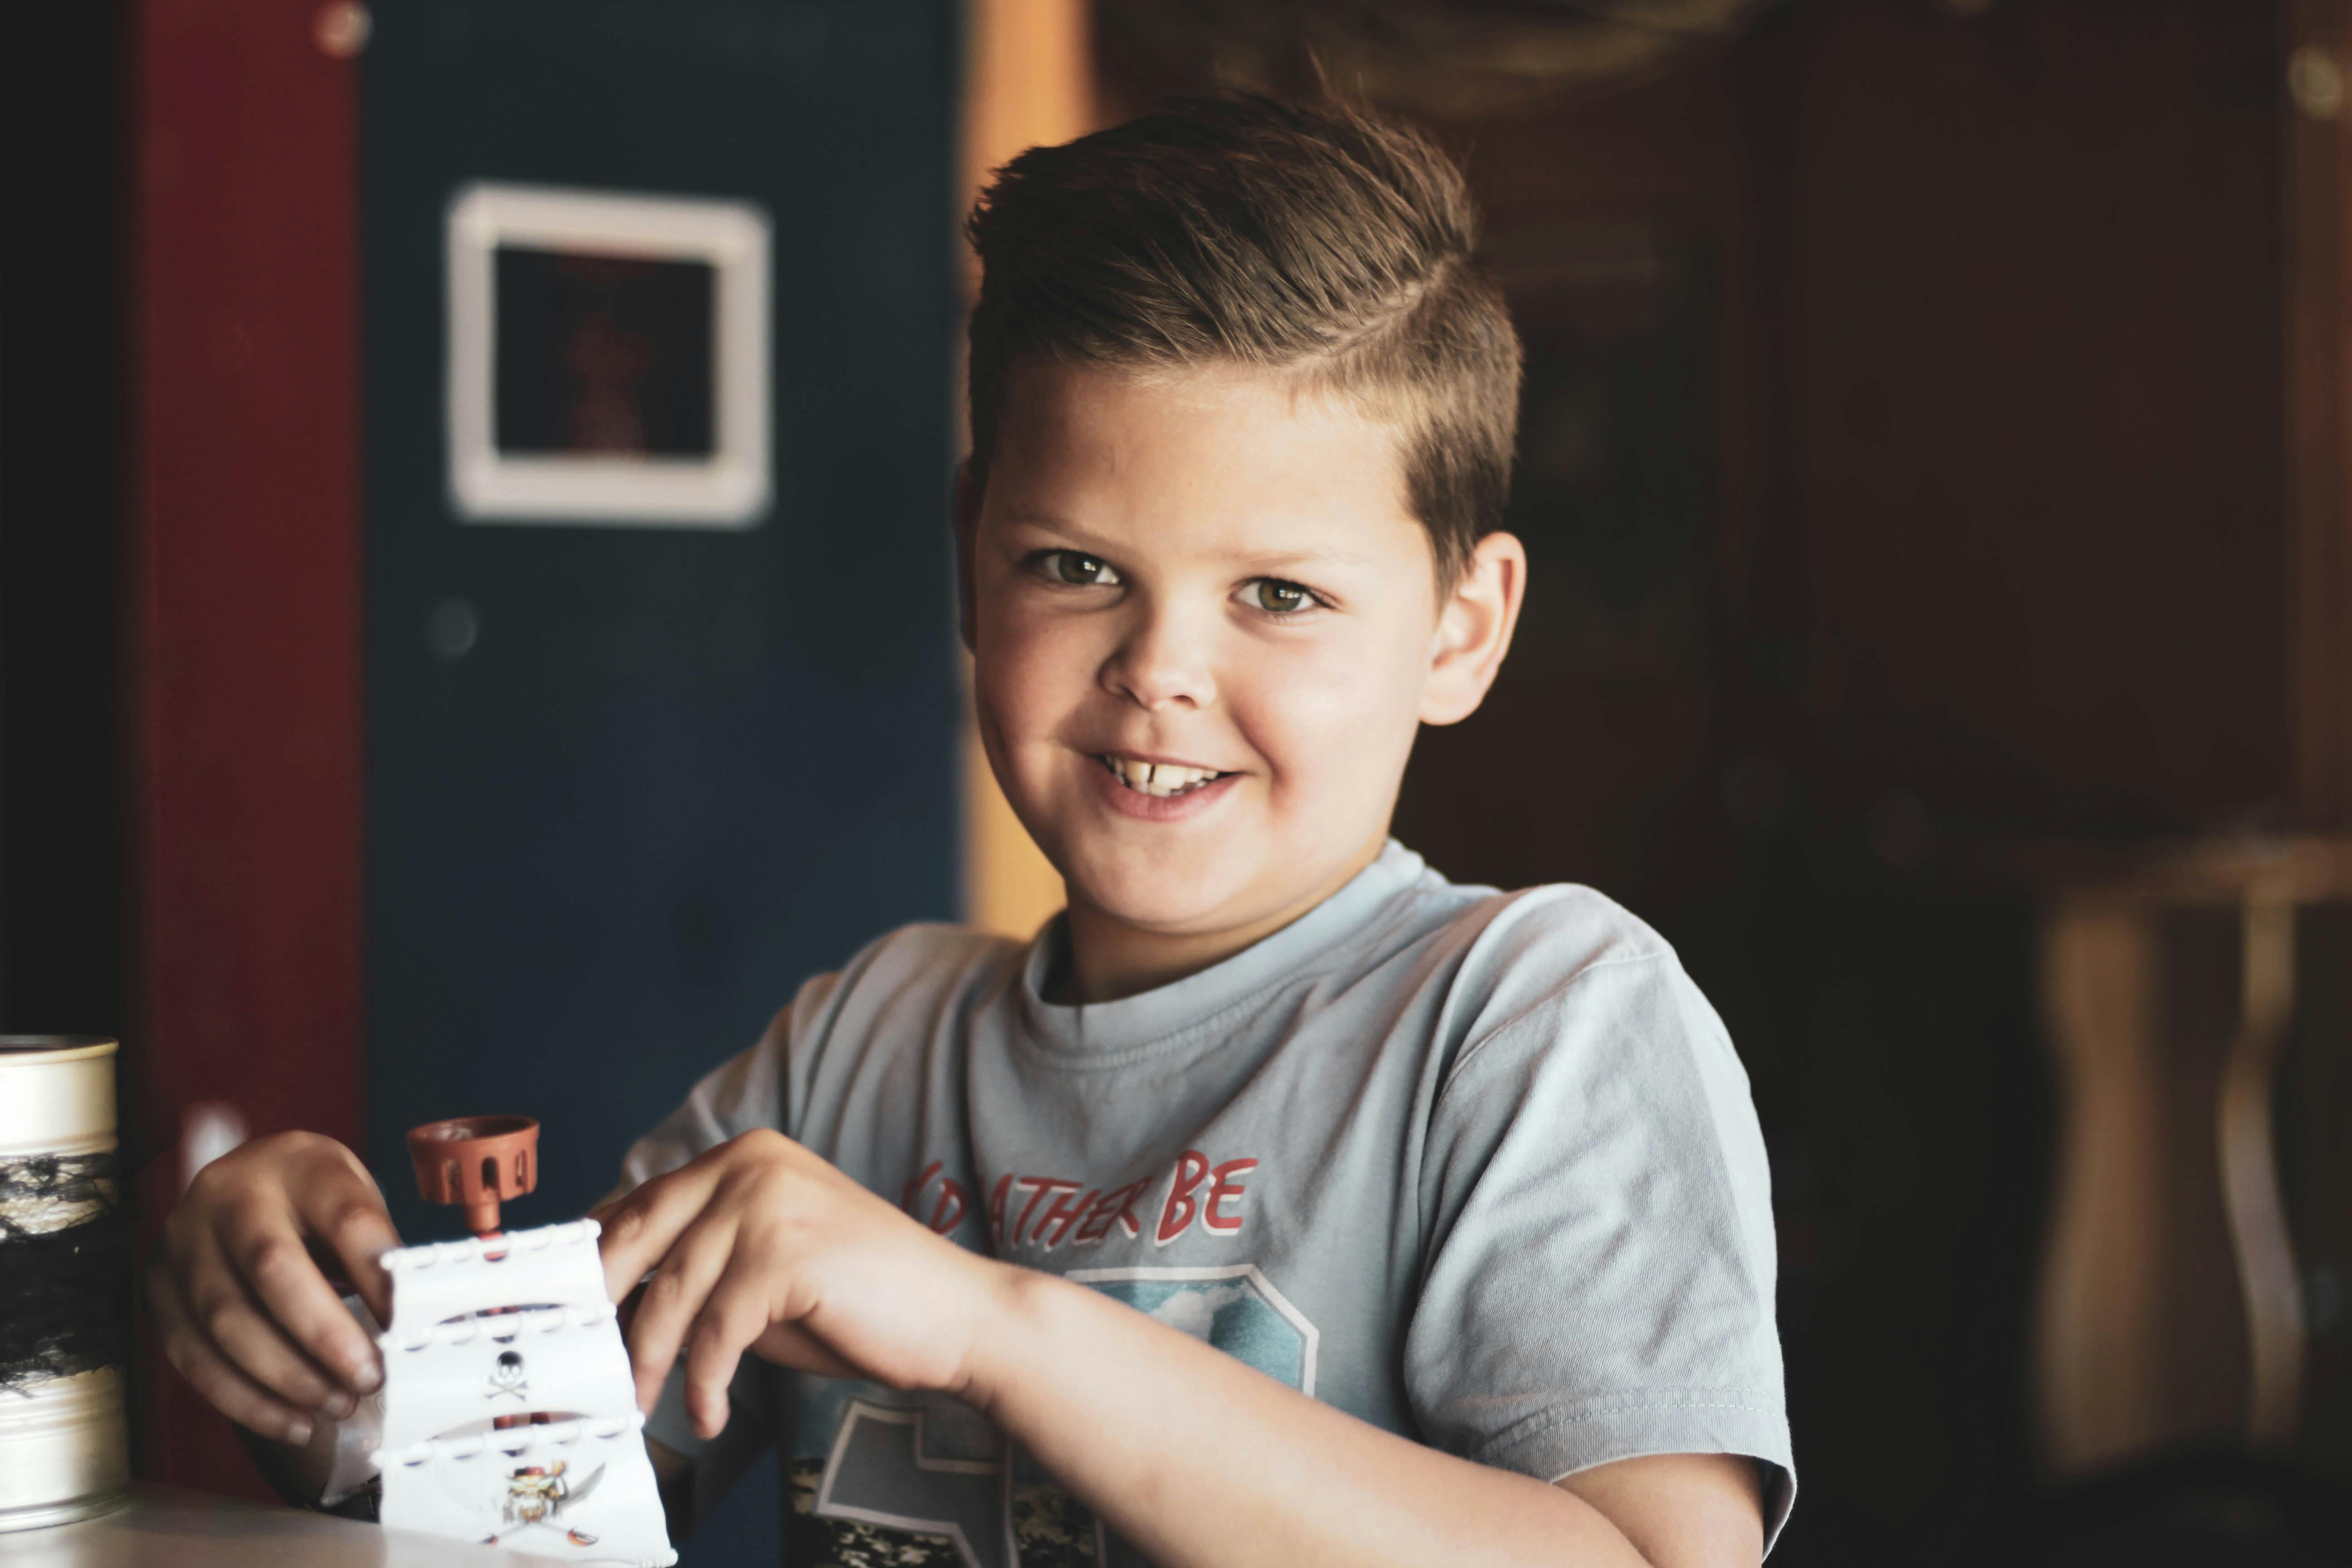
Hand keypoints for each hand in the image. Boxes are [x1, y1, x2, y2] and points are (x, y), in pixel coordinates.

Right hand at [149, 1132, 401, 1444]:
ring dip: (287, 1377)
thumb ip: (379, 1253)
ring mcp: (185, 1243)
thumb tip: (419, 1322)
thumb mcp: (353, 1199)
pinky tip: (294, 1421)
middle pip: (273, 1266)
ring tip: (339, 1403)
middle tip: (369, 1377)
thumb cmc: (313, 1201)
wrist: (243, 1182)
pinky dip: (246, 1400)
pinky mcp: (158, 1290)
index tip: (407, 1324)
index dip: (376, 1275)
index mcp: (299, 1165)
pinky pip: (194, 1357)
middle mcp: (231, 1196)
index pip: (345, 1217)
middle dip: (325, 1334)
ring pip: (226, 1320)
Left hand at [593, 1129, 1011, 1439]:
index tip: (560, 1313)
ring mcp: (770, 1203)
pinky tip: (709, 1415)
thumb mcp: (760, 1271)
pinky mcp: (787, 1254)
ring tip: (644, 1407)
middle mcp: (751, 1164)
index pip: (639, 1203)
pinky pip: (719, 1332)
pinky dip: (705, 1384)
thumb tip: (609, 1301)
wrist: (954, 1315)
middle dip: (599, 1309)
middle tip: (582, 1369)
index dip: (591, 1262)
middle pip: (638, 1237)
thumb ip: (697, 1267)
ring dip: (650, 1363)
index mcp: (744, 1155)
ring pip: (672, 1293)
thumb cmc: (857, 1299)